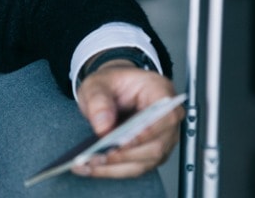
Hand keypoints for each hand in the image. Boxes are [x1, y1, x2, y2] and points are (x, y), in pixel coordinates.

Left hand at [72, 61, 181, 177]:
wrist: (111, 91)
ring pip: (144, 162)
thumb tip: (103, 126)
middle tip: (99, 156)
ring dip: (115, 167)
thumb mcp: (98, 83)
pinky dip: (111, 170)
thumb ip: (99, 100)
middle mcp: (166, 120)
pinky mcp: (148, 154)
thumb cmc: (112, 84)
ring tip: (89, 164)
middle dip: (125, 154)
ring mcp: (160, 139)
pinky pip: (133, 168)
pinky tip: (90, 168)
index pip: (166, 117)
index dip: (148, 132)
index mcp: (160, 93)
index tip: (124, 141)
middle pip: (156, 145)